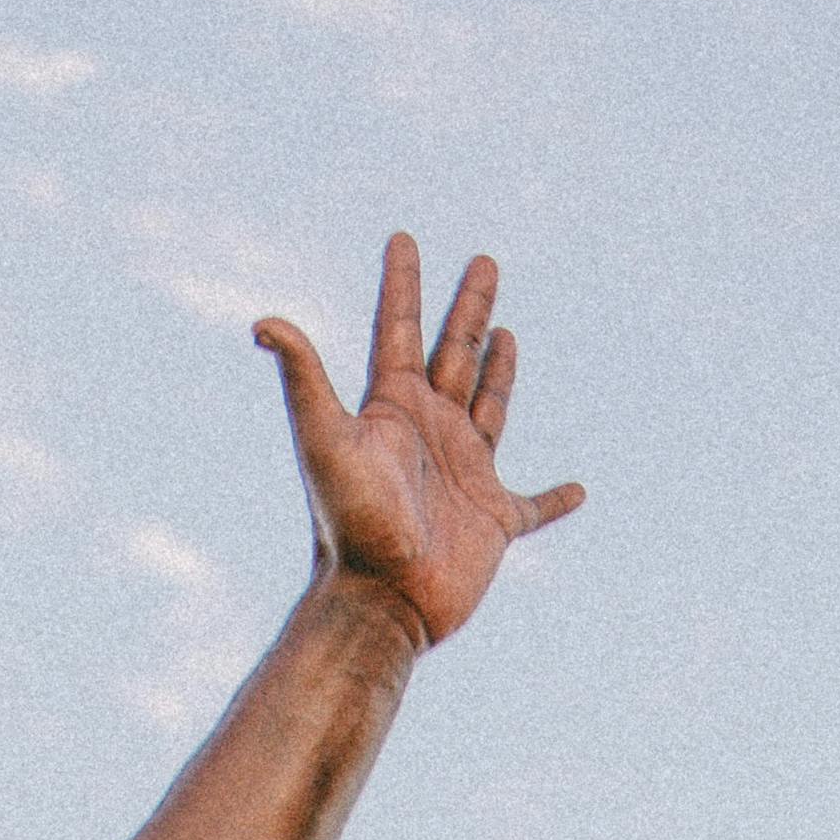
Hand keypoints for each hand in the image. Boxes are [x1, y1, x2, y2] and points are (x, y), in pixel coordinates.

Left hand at [255, 231, 581, 651]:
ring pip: (489, 408)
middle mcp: (429, 431)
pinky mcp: (494, 521)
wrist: (379, 599)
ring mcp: (464, 473)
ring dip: (500, 372)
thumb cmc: (350, 522)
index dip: (401, 284)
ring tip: (508, 334)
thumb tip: (262, 323)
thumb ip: (302, 378)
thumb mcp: (324, 440)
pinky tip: (578, 491)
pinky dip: (555, 499)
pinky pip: (534, 506)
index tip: (401, 239)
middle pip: (454, 353)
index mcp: (393, 407)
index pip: (398, 329)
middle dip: (469, 307)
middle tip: (484, 262)